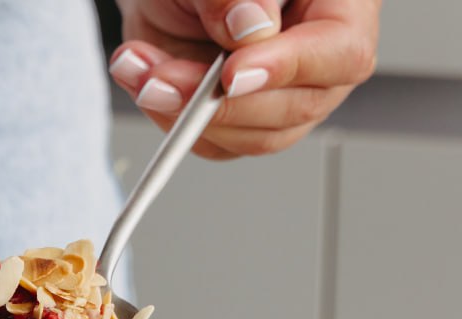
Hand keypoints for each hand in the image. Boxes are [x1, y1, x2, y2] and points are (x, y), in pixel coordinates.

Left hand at [109, 0, 380, 158]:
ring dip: (184, 112)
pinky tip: (143, 79)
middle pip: (298, 106)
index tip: (231, 75)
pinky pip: (215, 142)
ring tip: (141, 71)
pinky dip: (168, 117)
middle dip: (219, 101)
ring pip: (254, 135)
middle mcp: (319, 54)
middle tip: (161, 78)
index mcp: (338, 3)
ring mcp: (285, 93)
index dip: (287, 68)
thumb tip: (252, 29)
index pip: (341, 51)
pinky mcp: (244, 120)